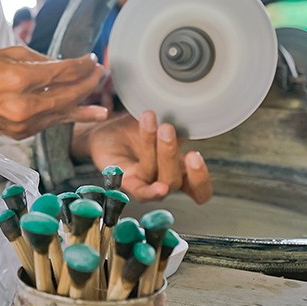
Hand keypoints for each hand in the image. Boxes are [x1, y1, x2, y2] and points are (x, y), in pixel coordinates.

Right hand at [0, 45, 107, 138]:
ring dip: (82, 104)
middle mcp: (23, 104)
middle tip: (101, 73)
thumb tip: (60, 64)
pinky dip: (65, 116)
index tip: (91, 58)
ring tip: (101, 103)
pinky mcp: (20, 133)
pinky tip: (81, 114)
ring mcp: (22, 122)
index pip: (62, 71)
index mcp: (18, 79)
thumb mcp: (3, 54)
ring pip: (61, 112)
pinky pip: (48, 122)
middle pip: (67, 94)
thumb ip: (37, 59)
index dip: (81, 65)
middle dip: (87, 83)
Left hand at [84, 111, 211, 203]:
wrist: (104, 131)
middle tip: (167, 128)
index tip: (195, 154)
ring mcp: (145, 185)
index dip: (201, 179)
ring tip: (149, 121)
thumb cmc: (134, 129)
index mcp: (177, 170)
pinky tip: (158, 186)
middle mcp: (162, 181)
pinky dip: (151, 189)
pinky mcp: (126, 184)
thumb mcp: (159, 124)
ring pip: (161, 180)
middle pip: (176, 181)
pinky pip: (141, 190)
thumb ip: (177, 125)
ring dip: (157, 151)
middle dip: (172, 153)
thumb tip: (195, 115)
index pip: (198, 189)